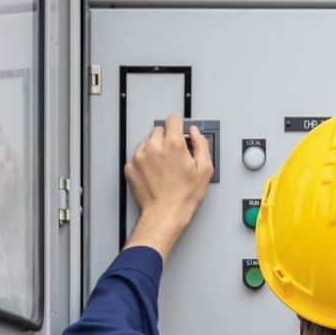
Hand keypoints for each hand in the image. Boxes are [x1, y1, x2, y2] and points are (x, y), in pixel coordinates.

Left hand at [123, 114, 213, 258]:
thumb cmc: (183, 196)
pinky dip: (144, 161)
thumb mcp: (205, 170)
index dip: (178, 126)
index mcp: (173, 144)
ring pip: (147, 142)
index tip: (179, 132)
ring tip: (163, 167)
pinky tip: (154, 173)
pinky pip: (137, 156)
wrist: (165, 214)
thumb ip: (201, 145)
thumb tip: (196, 133)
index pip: (172, 119)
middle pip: (158, 130)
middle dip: (166, 139)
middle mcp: (154, 147)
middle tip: (172, 155)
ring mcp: (140, 156)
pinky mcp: (130, 167)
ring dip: (154, 149)